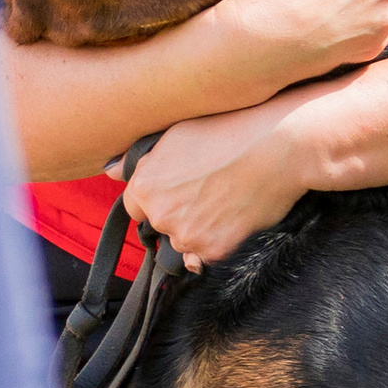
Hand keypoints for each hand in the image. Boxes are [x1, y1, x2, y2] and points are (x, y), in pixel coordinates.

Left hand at [122, 76, 344, 268]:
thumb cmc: (229, 129)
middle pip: (160, 226)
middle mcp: (161, 214)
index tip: (177, 190)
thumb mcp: (176, 133)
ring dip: (198, 231)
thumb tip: (109, 171)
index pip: (135, 207)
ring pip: (184, 244)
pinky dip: (218, 243)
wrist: (279, 145)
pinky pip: (208, 258)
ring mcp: (188, 236)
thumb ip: (140, 159)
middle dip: (177, 215)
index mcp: (145, 185)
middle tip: (208, 191)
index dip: (156, 198)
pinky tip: (234, 217)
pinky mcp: (216, 251)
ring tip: (225, 201)